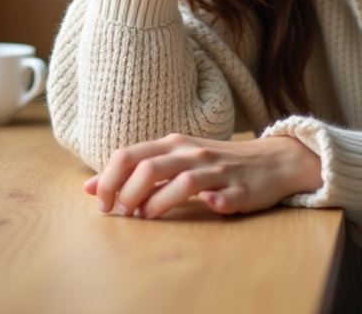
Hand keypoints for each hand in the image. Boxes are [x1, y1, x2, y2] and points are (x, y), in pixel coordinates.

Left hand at [84, 134, 322, 219]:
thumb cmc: (216, 164)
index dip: (107, 179)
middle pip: (149, 167)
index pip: (129, 155)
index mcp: (174, 144)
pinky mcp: (240, 190)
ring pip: (182, 182)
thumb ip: (137, 171)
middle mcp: (193, 153)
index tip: (100, 202)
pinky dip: (215, 201)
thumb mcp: (176, 160)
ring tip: (146, 217)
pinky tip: (209, 206)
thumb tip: (89, 187)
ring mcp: (218, 171)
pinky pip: (225, 195)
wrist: (272, 161)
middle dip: (125, 193)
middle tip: (121, 213)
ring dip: (157, 203)